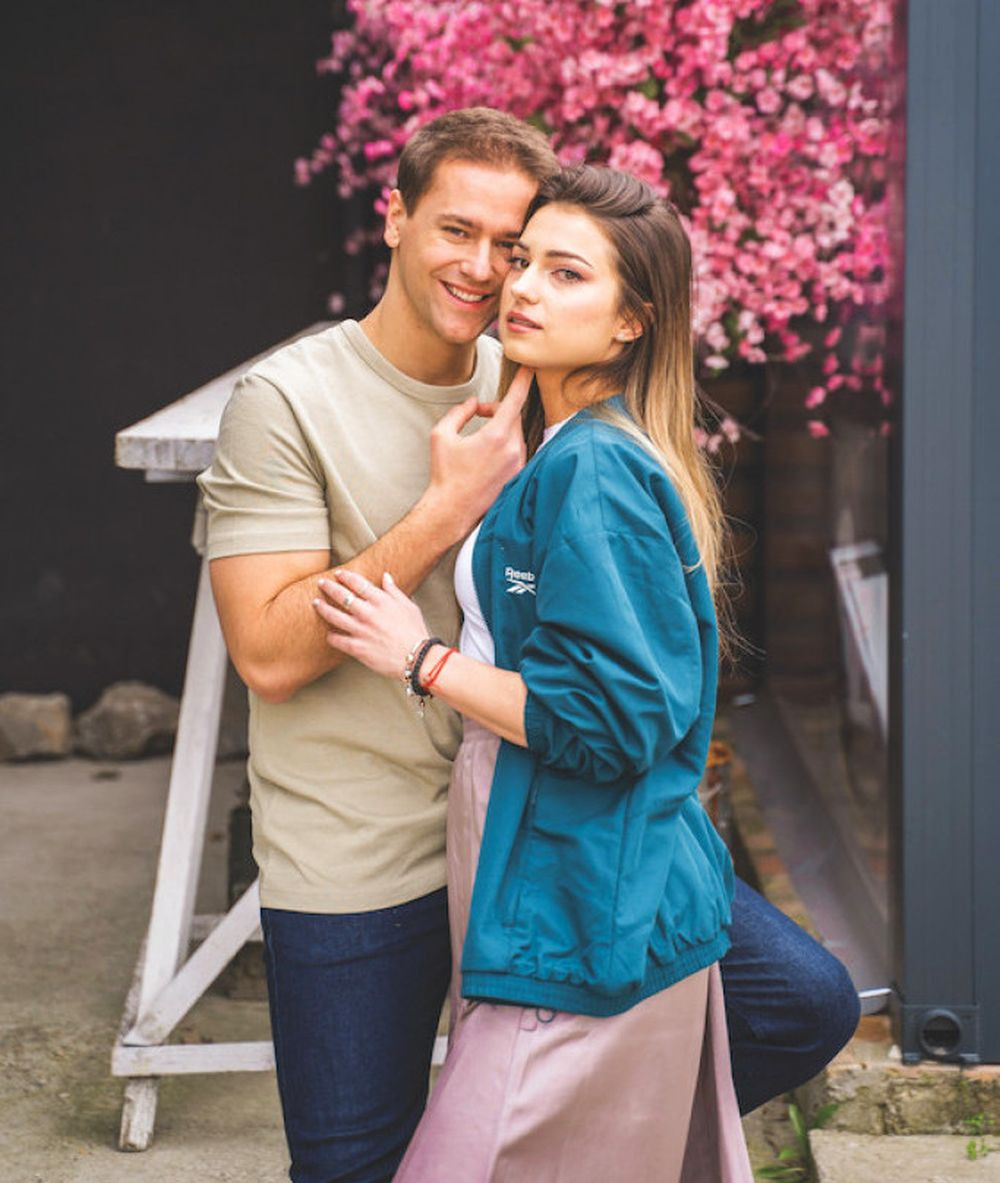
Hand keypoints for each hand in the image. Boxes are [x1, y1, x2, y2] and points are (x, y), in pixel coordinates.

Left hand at [313, 569, 429, 678]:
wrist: (417, 657)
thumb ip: (394, 591)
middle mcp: (368, 613)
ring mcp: (361, 630)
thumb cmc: (414, 631)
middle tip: (321, 584)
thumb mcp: (408, 606)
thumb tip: (386, 576)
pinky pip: (338, 640)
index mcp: (381, 601)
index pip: (358, 583)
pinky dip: (331, 637)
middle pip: (342, 596)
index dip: (345, 577)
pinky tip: (328, 634)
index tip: (338, 574)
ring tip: (316, 603)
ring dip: (323, 608)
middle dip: (329, 588)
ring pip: (335, 616)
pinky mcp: (358, 648)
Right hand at [425, 366, 532, 532]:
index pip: (515, 399)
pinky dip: (505, 444)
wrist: (452, 510)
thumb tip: (473, 403)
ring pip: (516, 433)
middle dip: (497, 410)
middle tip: (477, 414)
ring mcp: (518, 463)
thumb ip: (459, 412)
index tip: (530, 368)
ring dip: (501, 427)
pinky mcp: (518, 475)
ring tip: (479, 438)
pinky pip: (517, 449)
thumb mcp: (441, 435)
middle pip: (513, 416)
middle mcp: (513, 449)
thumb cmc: (444, 474)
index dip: (523, 380)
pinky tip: (486, 456)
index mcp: (496, 436)